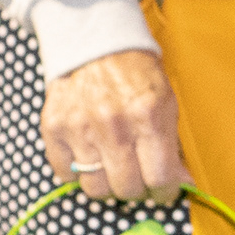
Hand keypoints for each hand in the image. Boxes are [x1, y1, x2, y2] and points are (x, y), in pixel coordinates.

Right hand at [40, 49, 184, 200]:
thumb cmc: (135, 73)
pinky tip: (90, 157)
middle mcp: (113, 125)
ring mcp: (80, 128)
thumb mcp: (166, 101)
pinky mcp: (54, 128)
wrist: (95, 42)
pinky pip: (65, 175)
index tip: (165, 190)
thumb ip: (172, 144)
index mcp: (148, 117)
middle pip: (127, 189)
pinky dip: (78, 173)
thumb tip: (181, 182)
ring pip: (95, 188)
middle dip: (138, 189)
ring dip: (107, 184)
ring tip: (113, 167)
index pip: (159, 178)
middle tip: (139, 178)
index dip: (166, 191)